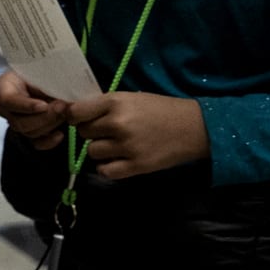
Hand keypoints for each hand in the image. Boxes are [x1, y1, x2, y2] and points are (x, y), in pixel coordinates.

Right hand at [0, 70, 71, 148]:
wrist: (41, 82)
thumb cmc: (38, 73)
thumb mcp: (37, 72)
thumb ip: (43, 83)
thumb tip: (56, 93)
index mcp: (3, 87)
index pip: (9, 101)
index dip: (27, 106)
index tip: (44, 105)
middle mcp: (4, 108)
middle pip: (19, 122)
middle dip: (44, 117)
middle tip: (62, 106)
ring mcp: (13, 122)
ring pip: (29, 133)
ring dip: (50, 124)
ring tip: (64, 112)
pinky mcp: (25, 134)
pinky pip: (36, 144)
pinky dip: (49, 141)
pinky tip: (60, 133)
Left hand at [61, 91, 210, 179]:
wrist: (194, 128)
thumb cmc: (160, 109)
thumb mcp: (131, 98)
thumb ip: (104, 105)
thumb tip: (75, 113)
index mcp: (115, 102)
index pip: (76, 112)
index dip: (74, 116)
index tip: (80, 118)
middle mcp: (118, 124)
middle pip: (83, 132)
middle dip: (91, 131)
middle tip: (107, 130)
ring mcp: (127, 147)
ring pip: (92, 152)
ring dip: (100, 149)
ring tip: (116, 144)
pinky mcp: (137, 166)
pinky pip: (105, 171)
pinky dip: (107, 167)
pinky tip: (117, 160)